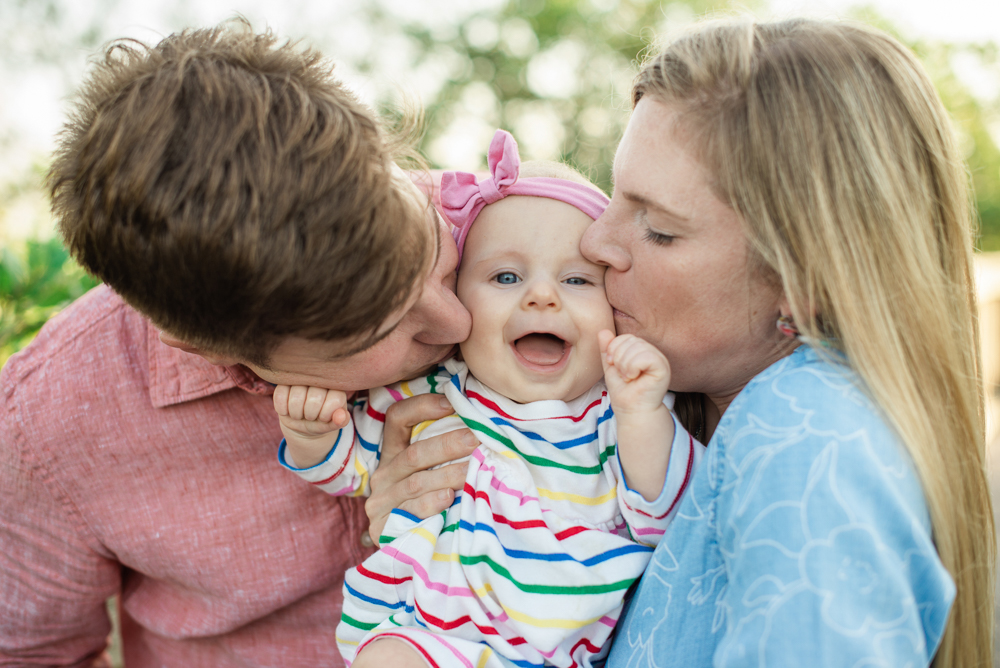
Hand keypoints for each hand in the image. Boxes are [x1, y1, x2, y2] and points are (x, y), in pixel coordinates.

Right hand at [273, 385, 350, 468]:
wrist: (302, 422)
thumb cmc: (320, 421)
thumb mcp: (331, 424)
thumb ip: (340, 421)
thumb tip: (342, 417)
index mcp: (335, 386)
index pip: (335, 399)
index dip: (327, 414)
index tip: (323, 418)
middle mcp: (319, 379)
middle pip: (315, 398)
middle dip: (311, 414)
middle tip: (310, 417)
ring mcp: (300, 379)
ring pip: (297, 396)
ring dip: (296, 413)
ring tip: (299, 415)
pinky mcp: (283, 383)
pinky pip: (280, 395)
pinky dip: (283, 409)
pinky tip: (287, 411)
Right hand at [365, 393, 478, 542]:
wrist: (407, 552)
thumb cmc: (428, 505)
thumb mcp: (433, 474)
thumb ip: (445, 453)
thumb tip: (483, 427)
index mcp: (393, 454)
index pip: (397, 418)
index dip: (421, 407)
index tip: (450, 402)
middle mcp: (383, 475)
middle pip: (413, 453)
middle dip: (448, 444)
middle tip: (477, 439)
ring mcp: (381, 502)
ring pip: (416, 482)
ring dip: (448, 474)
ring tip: (473, 468)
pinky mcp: (383, 528)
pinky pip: (409, 512)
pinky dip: (431, 504)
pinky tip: (449, 498)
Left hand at [599, 330, 671, 414]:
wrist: (632, 411)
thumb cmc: (624, 392)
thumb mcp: (611, 367)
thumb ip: (608, 350)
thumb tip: (603, 331)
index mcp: (643, 351)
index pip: (626, 337)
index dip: (614, 348)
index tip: (612, 365)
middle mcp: (653, 353)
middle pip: (631, 340)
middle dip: (619, 357)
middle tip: (622, 374)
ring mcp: (660, 359)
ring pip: (637, 347)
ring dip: (625, 364)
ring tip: (628, 377)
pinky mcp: (663, 368)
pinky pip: (645, 356)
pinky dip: (633, 367)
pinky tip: (634, 378)